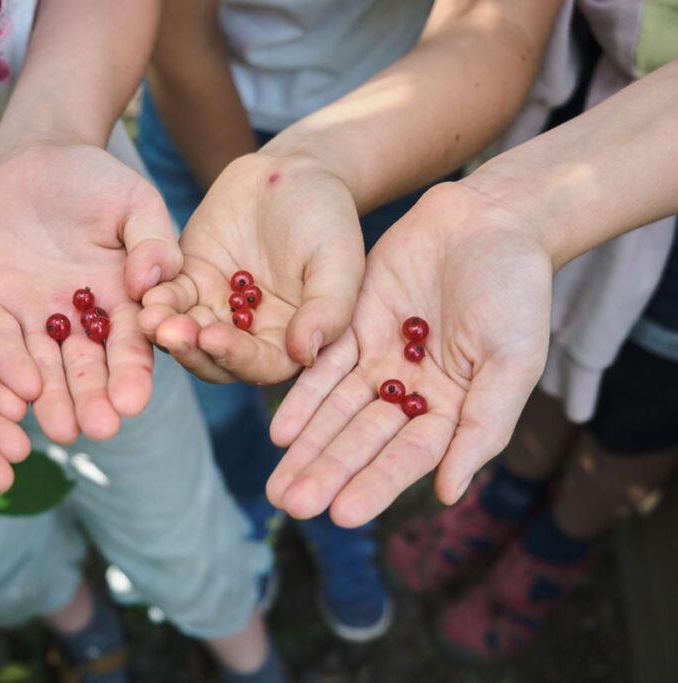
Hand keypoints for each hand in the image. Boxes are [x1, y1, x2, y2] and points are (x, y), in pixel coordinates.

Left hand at [0, 144, 180, 442]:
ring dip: (52, 398)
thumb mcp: (136, 203)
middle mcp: (77, 320)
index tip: (134, 402)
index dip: (131, 374)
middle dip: (92, 398)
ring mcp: (32, 316)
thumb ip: (153, 241)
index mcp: (120, 302)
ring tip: (60, 431)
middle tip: (99, 430)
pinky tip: (19, 391)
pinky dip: (6, 364)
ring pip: (42, 365)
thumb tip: (150, 280)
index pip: (129, 345)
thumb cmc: (96, 180)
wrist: (35, 156)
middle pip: (86, 367)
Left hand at [139, 153, 364, 383]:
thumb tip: (304, 354)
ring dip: (166, 329)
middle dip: (190, 348)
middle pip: (214, 358)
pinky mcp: (191, 281)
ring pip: (186, 332)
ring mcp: (217, 309)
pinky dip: (157, 298)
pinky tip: (145, 293)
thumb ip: (327, 309)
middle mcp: (249, 334)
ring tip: (150, 317)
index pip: (260, 364)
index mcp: (288, 340)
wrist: (296, 173)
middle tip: (169, 333)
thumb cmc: (328, 219)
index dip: (236, 357)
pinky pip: (170, 297)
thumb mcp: (338, 260)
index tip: (213, 339)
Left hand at [267, 184, 552, 526]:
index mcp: (454, 409)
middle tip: (292, 506)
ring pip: (336, 412)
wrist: (489, 221)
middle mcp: (412, 394)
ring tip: (278, 486)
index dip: (376, 485)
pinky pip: (322, 369)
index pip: (409, 456)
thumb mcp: (512, 361)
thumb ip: (483, 426)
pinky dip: (302, 399)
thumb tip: (447, 493)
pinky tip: (279, 432)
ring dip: (307, 448)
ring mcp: (380, 362)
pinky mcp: (353, 329)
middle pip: (363, 441)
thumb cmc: (516, 292)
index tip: (342, 516)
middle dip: (328, 473)